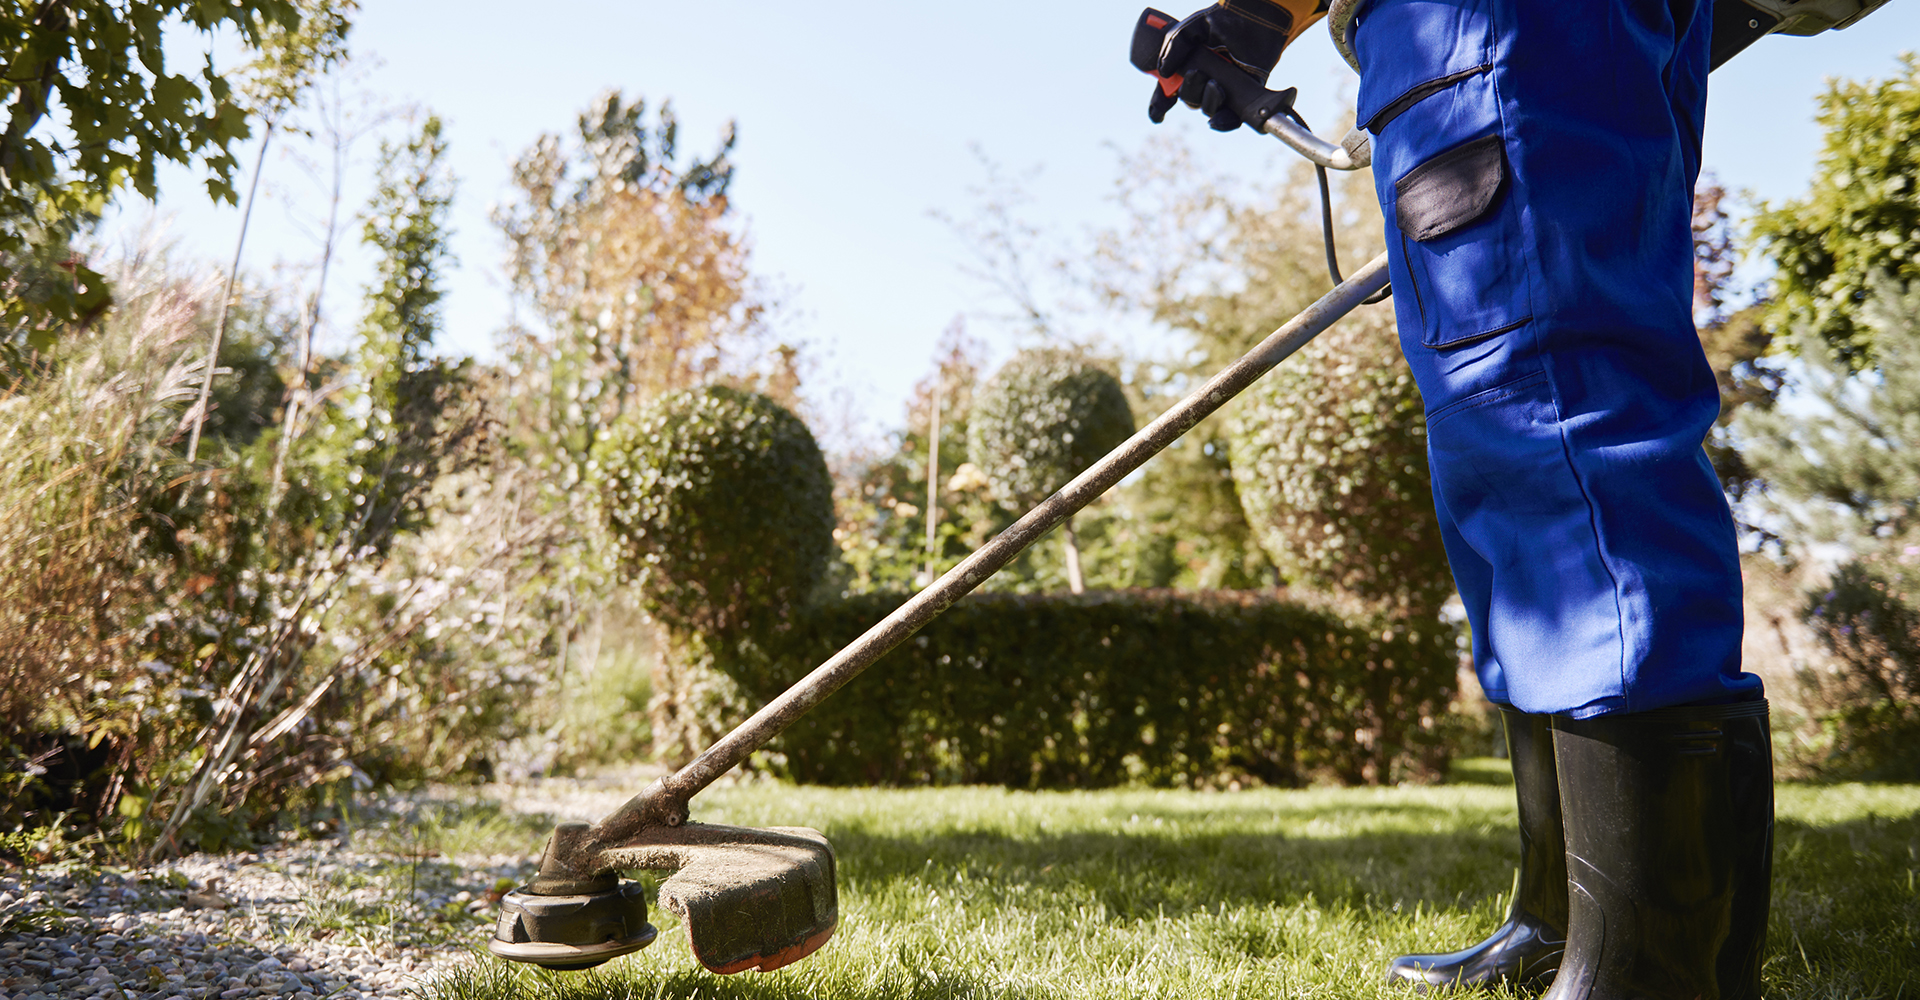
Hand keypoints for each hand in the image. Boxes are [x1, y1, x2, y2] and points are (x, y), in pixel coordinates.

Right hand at [1144, 0, 1326, 130]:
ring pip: (1208, 108)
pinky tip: (1216, 121)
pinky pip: (1231, 118)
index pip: (1171, 90)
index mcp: (1189, 65)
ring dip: (1207, 100)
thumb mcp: (1190, 28)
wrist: (1254, 18)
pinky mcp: (1244, 94)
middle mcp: (1205, 78)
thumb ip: (1173, 46)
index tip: (1157, 113)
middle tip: (1196, 73)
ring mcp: (1224, 87)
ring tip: (1215, 83)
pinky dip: (1223, 123)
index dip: (1161, 103)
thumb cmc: (1223, 19)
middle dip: (1189, 91)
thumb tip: (1163, 73)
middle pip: (1189, 99)